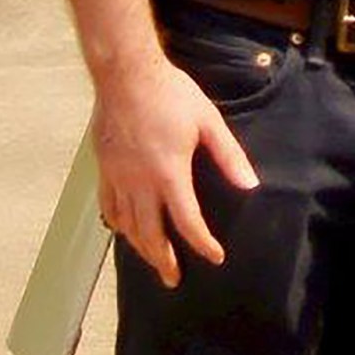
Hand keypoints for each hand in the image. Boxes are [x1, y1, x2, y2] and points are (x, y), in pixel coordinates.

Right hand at [93, 54, 259, 288]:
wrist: (126, 75)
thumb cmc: (172, 95)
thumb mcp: (208, 121)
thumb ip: (228, 156)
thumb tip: (250, 185)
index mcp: (169, 174)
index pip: (187, 221)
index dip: (202, 243)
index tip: (215, 257)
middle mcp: (140, 183)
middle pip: (151, 235)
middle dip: (164, 260)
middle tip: (173, 279)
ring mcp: (118, 177)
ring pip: (127, 226)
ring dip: (141, 248)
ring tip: (153, 260)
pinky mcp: (104, 169)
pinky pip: (108, 207)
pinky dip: (117, 225)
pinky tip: (123, 231)